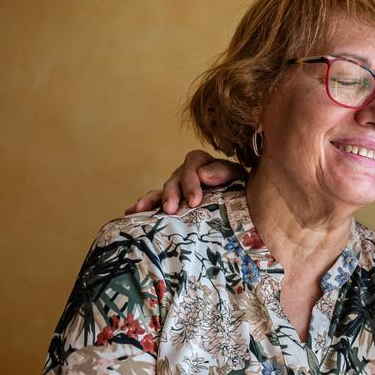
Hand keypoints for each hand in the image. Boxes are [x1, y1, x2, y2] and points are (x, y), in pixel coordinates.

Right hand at [124, 150, 244, 214]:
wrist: (243, 208)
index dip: (191, 180)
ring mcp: (179, 188)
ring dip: (153, 199)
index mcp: (205, 164)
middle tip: (171, 209)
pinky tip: (131, 212)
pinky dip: (144, 205)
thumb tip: (203, 174)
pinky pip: (155, 201)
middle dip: (172, 193)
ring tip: (142, 208)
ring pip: (163, 190)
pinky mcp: (172, 202)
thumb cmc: (241, 191)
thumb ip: (223, 173)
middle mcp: (189, 174)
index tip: (194, 200)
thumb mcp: (237, 179)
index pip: (194, 163)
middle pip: (175, 177)